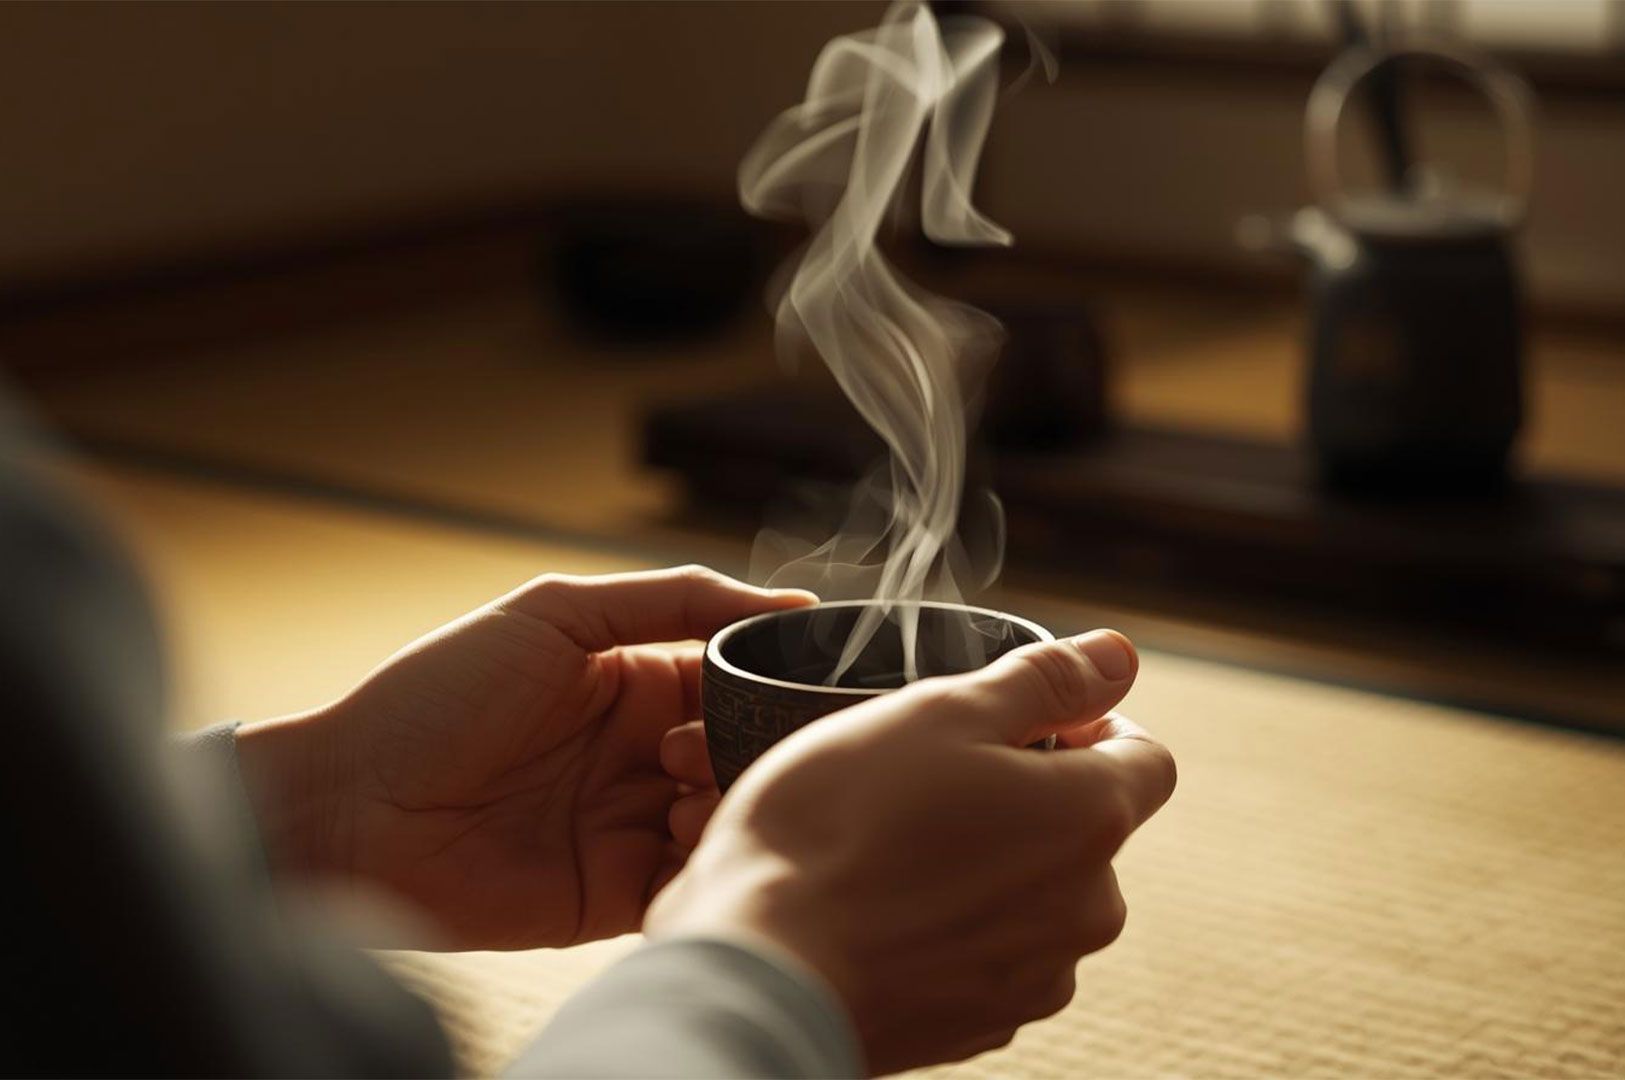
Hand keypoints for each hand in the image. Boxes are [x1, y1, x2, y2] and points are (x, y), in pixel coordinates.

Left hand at [235, 566, 814, 949]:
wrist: (352, 808)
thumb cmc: (437, 696)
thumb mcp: (555, 613)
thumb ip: (675, 599)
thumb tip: (789, 604)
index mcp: (633, 682)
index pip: (732, 680)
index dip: (765, 683)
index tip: (791, 684)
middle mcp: (640, 755)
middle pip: (740, 752)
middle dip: (747, 747)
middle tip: (697, 746)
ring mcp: (631, 825)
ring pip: (726, 817)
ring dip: (728, 801)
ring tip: (680, 792)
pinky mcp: (617, 893)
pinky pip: (691, 883)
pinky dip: (708, 864)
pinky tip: (682, 835)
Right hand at [648, 629, 1174, 1074]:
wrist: (761, 970)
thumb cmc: (838, 827)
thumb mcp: (938, 714)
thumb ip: (1043, 681)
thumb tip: (1119, 655)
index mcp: (1091, 819)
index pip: (1145, 757)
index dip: (1087, 725)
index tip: (1013, 723)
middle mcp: (1086, 910)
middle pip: (1084, 829)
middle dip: (1023, 797)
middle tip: (925, 780)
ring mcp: (1034, 979)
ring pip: (1031, 895)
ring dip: (984, 864)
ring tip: (889, 850)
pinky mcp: (979, 1027)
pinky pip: (984, 956)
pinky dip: (948, 928)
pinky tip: (878, 910)